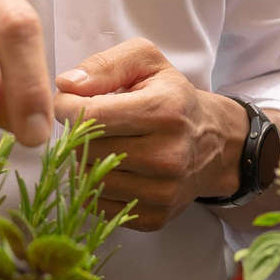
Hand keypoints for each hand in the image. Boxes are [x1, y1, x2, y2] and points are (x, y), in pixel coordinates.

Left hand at [53, 38, 243, 230]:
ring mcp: (163, 191)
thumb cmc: (172, 97)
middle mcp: (168, 155)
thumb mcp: (146, 62)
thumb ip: (105, 65)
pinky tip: (111, 169)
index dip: (67, 107)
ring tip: (103, 145)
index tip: (69, 102)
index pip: (92, 115)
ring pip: (89, 179)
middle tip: (92, 124)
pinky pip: (98, 206)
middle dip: (78, 134)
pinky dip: (95, 187)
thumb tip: (66, 85)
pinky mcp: (155, 217)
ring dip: (85, 161)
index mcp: (165, 110)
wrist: (213, 142)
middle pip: (87, 149)